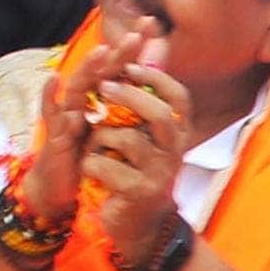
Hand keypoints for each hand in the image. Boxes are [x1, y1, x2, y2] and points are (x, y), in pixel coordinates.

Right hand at [24, 25, 148, 224]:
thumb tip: (160, 81)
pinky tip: (52, 80)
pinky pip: (51, 112)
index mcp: (103, 97)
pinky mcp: (55, 132)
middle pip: (101, 72)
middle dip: (118, 53)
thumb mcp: (116, 129)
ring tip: (101, 52)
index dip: (134, 47)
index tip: (149, 23)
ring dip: (88, 69)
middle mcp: (86, 100)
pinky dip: (50, 95)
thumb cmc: (90, 153)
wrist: (64, 185)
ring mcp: (69, 113)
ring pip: (78, 86)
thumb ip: (134, 103)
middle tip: (135, 36)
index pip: (120, 67)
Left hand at [85, 61, 191, 269]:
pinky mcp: (138, 193)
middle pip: (159, 114)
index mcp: (178, 133)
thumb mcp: (148, 135)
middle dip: (129, 96)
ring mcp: (159, 174)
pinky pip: (106, 166)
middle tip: (103, 86)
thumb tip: (152, 45)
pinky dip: (91, 163)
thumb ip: (147, 94)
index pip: (179, 97)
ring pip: (127, 139)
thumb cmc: (139, 171)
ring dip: (101, 137)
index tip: (129, 66)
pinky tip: (90, 169)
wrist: (141, 225)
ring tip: (92, 146)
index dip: (156, 77)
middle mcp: (174, 152)